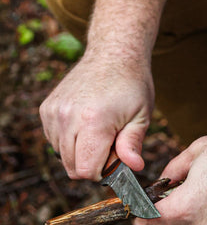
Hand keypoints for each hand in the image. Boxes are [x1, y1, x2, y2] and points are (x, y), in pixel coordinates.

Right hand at [39, 47, 153, 179]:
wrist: (113, 53)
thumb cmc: (132, 85)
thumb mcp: (141, 115)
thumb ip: (133, 144)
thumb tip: (134, 167)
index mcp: (93, 121)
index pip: (86, 170)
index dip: (103, 171)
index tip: (116, 157)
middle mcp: (68, 117)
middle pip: (72, 167)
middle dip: (93, 162)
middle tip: (111, 141)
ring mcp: (54, 112)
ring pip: (61, 155)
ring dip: (80, 151)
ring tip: (100, 128)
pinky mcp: (46, 109)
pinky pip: (54, 140)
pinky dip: (69, 139)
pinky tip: (86, 121)